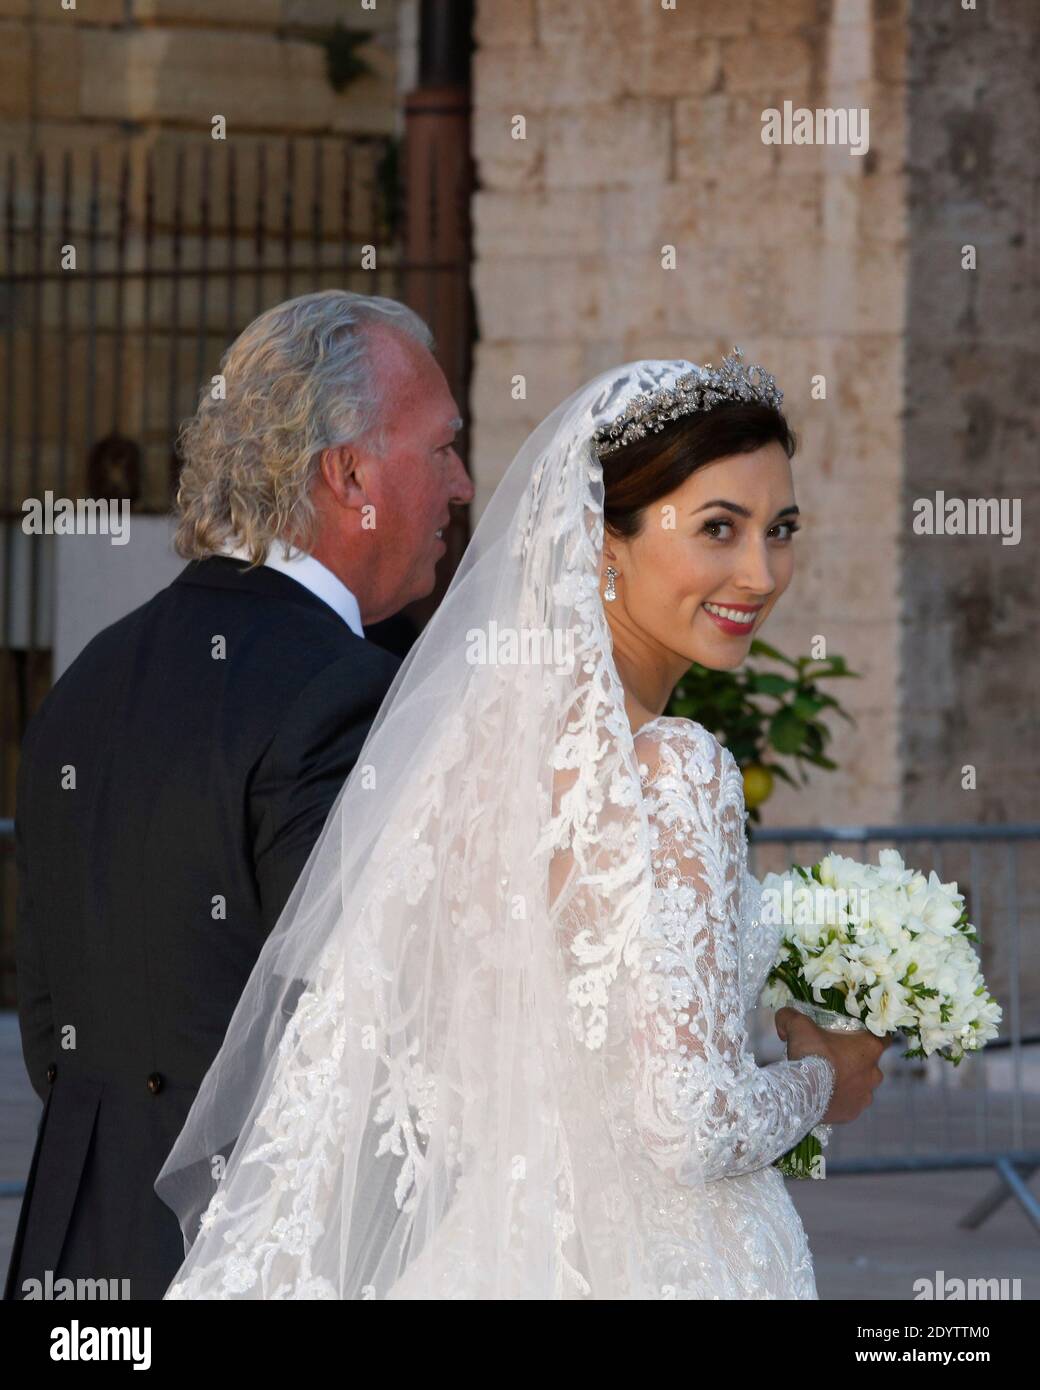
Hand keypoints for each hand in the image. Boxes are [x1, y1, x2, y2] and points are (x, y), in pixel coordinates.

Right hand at [775, 1006, 893, 1124]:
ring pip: (861, 1084)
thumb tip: (783, 1019)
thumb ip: (790, 1016)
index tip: (855, 1033)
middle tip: (832, 1055)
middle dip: (854, 1059)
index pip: (883, 1036)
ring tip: (827, 1078)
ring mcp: (866, 1095)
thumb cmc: (809, 1055)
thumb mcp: (797, 1025)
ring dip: (848, 1080)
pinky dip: (841, 1098)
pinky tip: (825, 1094)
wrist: (803, 1094)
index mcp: (869, 1047)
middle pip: (869, 1062)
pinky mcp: (854, 1112)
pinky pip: (851, 1102)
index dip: (869, 1034)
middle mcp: (875, 1073)